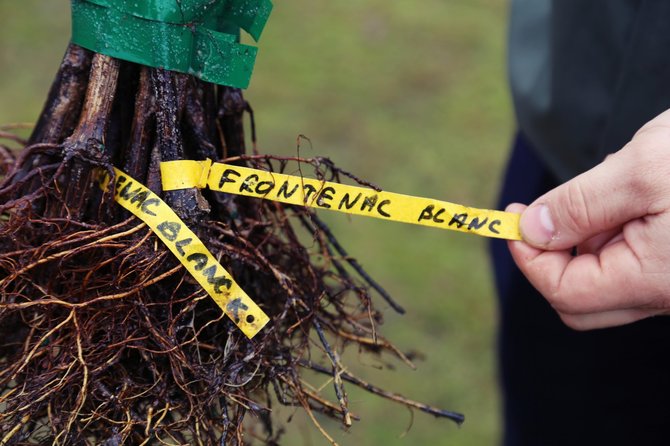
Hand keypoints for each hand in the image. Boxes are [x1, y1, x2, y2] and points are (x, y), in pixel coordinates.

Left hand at [507, 109, 669, 329]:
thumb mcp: (642, 169)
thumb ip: (580, 206)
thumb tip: (531, 230)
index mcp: (655, 279)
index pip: (564, 292)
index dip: (527, 256)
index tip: (511, 217)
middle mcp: (668, 293)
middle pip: (580, 298)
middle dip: (553, 255)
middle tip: (548, 208)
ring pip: (605, 278)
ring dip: (587, 238)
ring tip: (615, 186)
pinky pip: (632, 262)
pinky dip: (614, 232)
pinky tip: (634, 192)